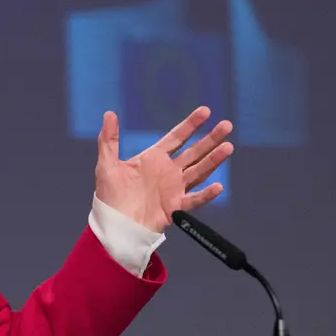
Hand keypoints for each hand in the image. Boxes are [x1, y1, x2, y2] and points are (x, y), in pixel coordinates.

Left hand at [95, 107, 232, 233]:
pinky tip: (218, 186)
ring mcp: (174, 189)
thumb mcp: (107, 164)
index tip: (206, 111)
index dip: (191, 124)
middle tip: (227, 125)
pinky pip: (194, 200)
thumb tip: (109, 113)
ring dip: (213, 160)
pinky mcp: (175, 207)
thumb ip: (109, 139)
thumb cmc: (110, 196)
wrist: (114, 224)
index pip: (177, 137)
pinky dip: (206, 194)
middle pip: (194, 152)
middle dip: (211, 139)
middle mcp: (168, 172)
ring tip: (228, 147)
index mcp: (153, 159)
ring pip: (199, 171)